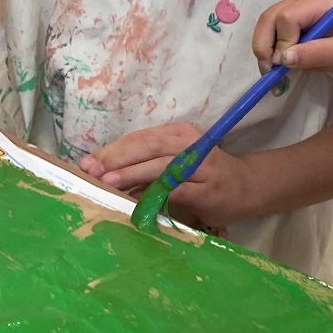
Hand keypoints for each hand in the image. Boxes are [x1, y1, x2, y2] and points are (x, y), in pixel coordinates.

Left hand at [80, 123, 264, 228]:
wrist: (246, 187)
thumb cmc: (205, 174)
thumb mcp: (176, 161)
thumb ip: (147, 164)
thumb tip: (106, 175)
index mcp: (178, 133)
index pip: (140, 138)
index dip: (112, 149)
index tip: (87, 162)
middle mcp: (189, 144)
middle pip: (147, 147)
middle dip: (116, 159)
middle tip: (91, 171)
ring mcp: (200, 165)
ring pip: (160, 166)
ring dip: (132, 173)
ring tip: (108, 181)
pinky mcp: (207, 188)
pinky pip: (176, 189)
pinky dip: (155, 193)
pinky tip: (137, 199)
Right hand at [251, 0, 332, 74]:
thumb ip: (316, 54)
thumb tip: (284, 59)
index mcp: (315, 3)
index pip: (287, 18)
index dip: (282, 43)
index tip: (286, 65)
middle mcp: (297, 1)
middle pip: (268, 19)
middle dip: (264, 48)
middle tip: (271, 73)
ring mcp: (287, 8)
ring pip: (262, 27)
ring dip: (263, 53)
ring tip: (274, 76)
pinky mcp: (281, 20)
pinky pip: (265, 34)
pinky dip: (266, 54)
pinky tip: (276, 70)